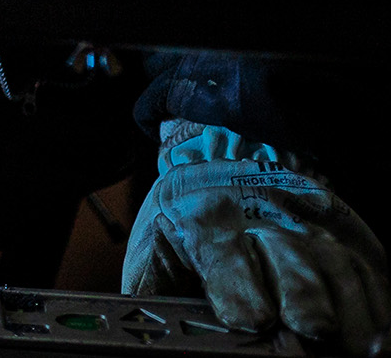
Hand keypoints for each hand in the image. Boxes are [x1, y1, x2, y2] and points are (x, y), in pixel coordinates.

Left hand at [124, 125, 390, 347]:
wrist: (219, 172)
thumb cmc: (185, 228)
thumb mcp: (153, 251)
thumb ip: (154, 289)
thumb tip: (145, 321)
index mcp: (201, 215)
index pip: (222, 248)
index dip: (239, 285)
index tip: (253, 319)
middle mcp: (259, 211)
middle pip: (289, 256)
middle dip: (303, 299)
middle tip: (312, 335)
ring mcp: (306, 218)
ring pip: (335, 262)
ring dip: (350, 311)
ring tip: (356, 350)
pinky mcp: (342, 229)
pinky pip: (367, 266)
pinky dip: (376, 303)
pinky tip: (377, 337)